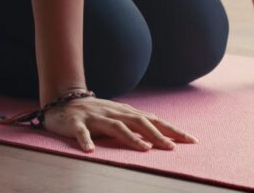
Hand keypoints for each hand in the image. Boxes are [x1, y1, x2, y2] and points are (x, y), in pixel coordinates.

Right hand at [42, 96, 198, 152]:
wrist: (63, 101)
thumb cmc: (95, 113)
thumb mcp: (118, 117)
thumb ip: (136, 125)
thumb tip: (161, 136)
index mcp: (126, 113)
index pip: (154, 120)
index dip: (172, 130)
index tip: (191, 140)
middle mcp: (114, 112)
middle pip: (140, 122)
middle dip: (158, 134)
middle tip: (173, 148)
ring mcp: (95, 116)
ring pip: (116, 126)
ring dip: (131, 138)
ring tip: (145, 149)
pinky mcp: (76, 122)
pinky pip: (81, 132)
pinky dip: (86, 140)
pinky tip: (90, 151)